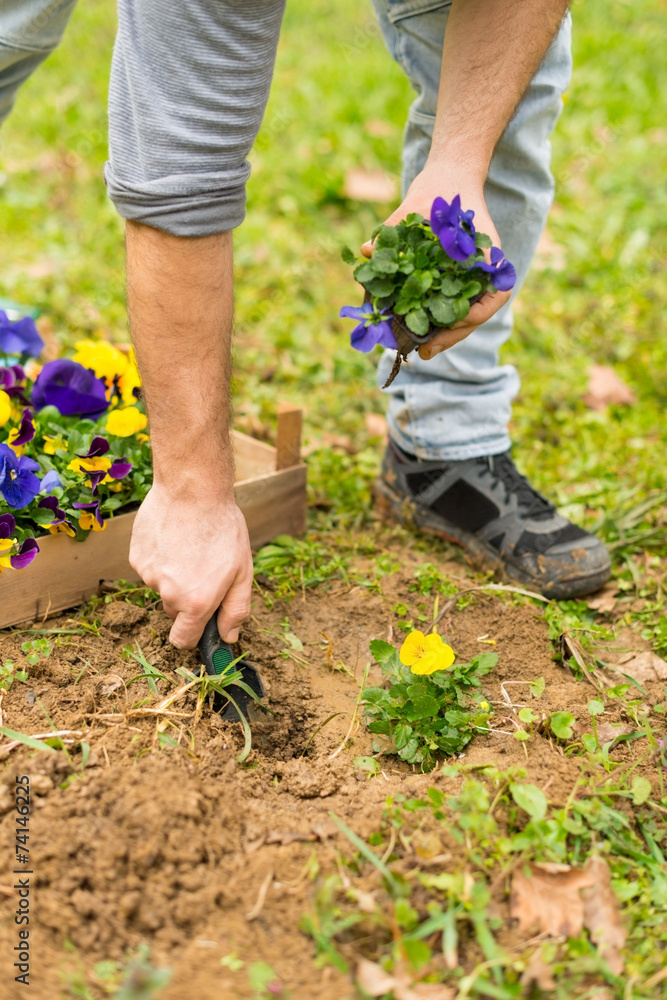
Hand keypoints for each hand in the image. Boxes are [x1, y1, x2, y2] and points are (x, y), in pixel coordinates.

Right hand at [129, 485, 252, 648]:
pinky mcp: (136, 557)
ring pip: (162, 587)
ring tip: (191, 546)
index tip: (201, 622)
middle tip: (204, 568)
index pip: (183, 640)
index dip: (193, 634)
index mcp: (196, 602)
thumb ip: (236, 609)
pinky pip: (150, 567)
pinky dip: (161, 559)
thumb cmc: (223, 528)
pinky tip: (174, 537)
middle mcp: (168, 593)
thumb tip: (228, 637)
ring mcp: (148, 575)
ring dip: (174, 576)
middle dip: (188, 599)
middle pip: (174, 611)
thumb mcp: (242, 571)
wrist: (192, 489)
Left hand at [361, 163, 510, 358]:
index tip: (449, 327)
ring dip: (445, 335)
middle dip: (451, 336)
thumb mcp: (415, 206)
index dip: (472, 318)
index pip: (493, 298)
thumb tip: (365, 251)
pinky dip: (438, 320)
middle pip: (476, 315)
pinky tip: (418, 332)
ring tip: (422, 351)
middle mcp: (485, 273)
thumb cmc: (439, 190)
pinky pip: (452, 306)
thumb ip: (392, 228)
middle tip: (425, 353)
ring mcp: (473, 278)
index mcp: (489, 257)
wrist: (449, 177)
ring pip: (466, 316)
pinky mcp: (459, 281)